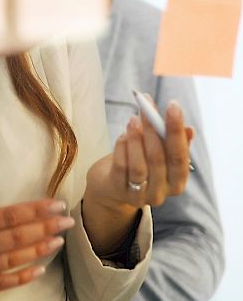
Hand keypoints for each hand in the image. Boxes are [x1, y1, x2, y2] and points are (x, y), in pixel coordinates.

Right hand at [0, 183, 73, 293]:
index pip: (9, 215)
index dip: (34, 210)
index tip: (55, 204)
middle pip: (16, 236)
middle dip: (44, 226)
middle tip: (67, 220)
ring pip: (13, 259)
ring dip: (38, 249)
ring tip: (59, 240)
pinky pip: (1, 283)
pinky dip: (21, 277)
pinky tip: (40, 270)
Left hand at [82, 98, 192, 255]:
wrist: (110, 188)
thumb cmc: (140, 164)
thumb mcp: (158, 155)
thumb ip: (172, 143)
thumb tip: (189, 129)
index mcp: (176, 183)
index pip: (180, 157)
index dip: (176, 132)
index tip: (173, 106)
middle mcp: (160, 192)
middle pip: (159, 159)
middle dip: (153, 129)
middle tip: (147, 107)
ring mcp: (139, 194)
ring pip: (139, 166)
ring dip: (136, 138)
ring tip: (134, 119)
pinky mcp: (118, 190)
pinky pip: (121, 167)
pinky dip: (122, 147)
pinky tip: (123, 134)